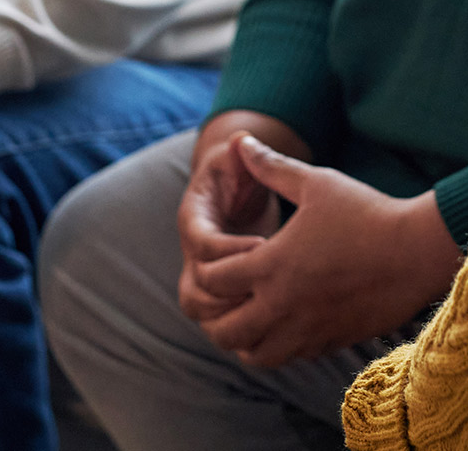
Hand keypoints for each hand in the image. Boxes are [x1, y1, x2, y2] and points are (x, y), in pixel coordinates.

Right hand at [177, 112, 309, 322]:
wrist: (232, 191)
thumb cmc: (238, 172)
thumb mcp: (238, 159)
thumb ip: (241, 154)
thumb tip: (241, 140)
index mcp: (195, 219)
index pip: (201, 244)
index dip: (230, 250)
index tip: (264, 246)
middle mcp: (192, 253)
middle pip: (192, 291)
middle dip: (228, 295)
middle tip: (267, 291)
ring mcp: (202, 274)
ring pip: (201, 312)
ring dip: (231, 319)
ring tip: (271, 311)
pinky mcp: (218, 291)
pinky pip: (219, 321)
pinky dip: (240, 328)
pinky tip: (274, 324)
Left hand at [185, 134, 462, 367]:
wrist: (417, 252)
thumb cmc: (367, 212)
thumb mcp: (316, 182)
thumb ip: (273, 166)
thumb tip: (241, 140)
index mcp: (271, 265)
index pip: (212, 281)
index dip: (207, 268)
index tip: (225, 255)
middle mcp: (282, 306)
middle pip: (224, 331)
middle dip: (216, 313)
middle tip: (230, 293)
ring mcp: (307, 330)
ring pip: (256, 355)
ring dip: (245, 338)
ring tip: (254, 313)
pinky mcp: (331, 342)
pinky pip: (291, 357)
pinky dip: (279, 344)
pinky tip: (290, 320)